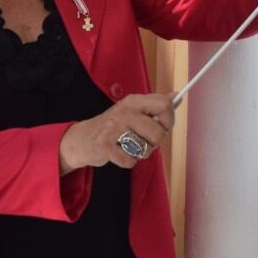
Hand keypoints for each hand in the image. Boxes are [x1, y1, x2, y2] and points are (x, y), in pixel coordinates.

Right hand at [59, 92, 176, 172]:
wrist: (82, 139)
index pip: (164, 105)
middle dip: (155, 143)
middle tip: (143, 141)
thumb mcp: (133, 111)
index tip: (162, 126)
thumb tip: (176, 96)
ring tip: (130, 148)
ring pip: (146, 148)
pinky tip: (120, 154)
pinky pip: (130, 160)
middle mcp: (125, 111)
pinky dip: (128, 162)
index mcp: (134, 101)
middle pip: (159, 132)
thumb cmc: (113, 126)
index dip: (169, 119)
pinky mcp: (105, 145)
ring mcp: (114, 128)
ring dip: (141, 154)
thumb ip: (154, 105)